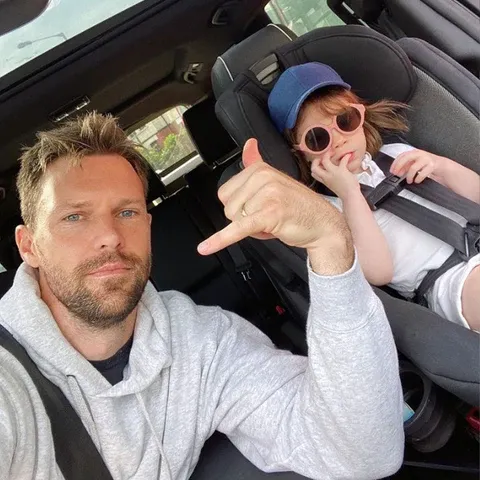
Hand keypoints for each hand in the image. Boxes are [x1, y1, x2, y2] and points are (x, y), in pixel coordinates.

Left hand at [198, 138, 353, 274]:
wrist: (323, 224)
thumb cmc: (298, 206)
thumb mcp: (275, 181)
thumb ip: (256, 164)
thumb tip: (249, 145)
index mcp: (260, 170)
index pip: (226, 194)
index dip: (241, 207)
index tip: (259, 206)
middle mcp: (263, 178)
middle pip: (228, 207)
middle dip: (245, 218)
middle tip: (268, 216)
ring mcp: (266, 195)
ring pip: (234, 219)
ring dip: (251, 228)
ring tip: (272, 221)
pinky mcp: (268, 214)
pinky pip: (238, 228)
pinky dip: (221, 240)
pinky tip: (206, 247)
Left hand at [390, 149, 444, 183]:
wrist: (441, 165)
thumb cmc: (426, 164)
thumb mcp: (414, 163)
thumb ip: (405, 166)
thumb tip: (397, 171)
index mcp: (414, 153)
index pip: (401, 156)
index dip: (395, 164)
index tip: (392, 171)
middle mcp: (419, 154)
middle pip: (406, 158)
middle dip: (399, 166)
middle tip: (397, 175)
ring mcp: (426, 159)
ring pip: (413, 167)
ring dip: (409, 176)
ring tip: (409, 180)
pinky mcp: (432, 165)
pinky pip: (422, 173)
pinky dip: (418, 178)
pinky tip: (417, 180)